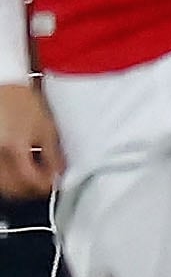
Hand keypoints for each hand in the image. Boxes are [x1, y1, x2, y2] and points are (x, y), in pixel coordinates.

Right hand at [0, 82, 61, 198]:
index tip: (56, 182)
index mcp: (14, 150)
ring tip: (33, 176)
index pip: (31, 182)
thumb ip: (54, 156)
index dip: (47, 185)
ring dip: (19, 187)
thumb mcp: (46, 129)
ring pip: (3, 186)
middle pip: (14, 189)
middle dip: (33, 190)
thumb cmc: (24, 103)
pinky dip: (8, 179)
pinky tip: (18, 171)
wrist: (4, 86)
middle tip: (46, 182)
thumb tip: (60, 175)